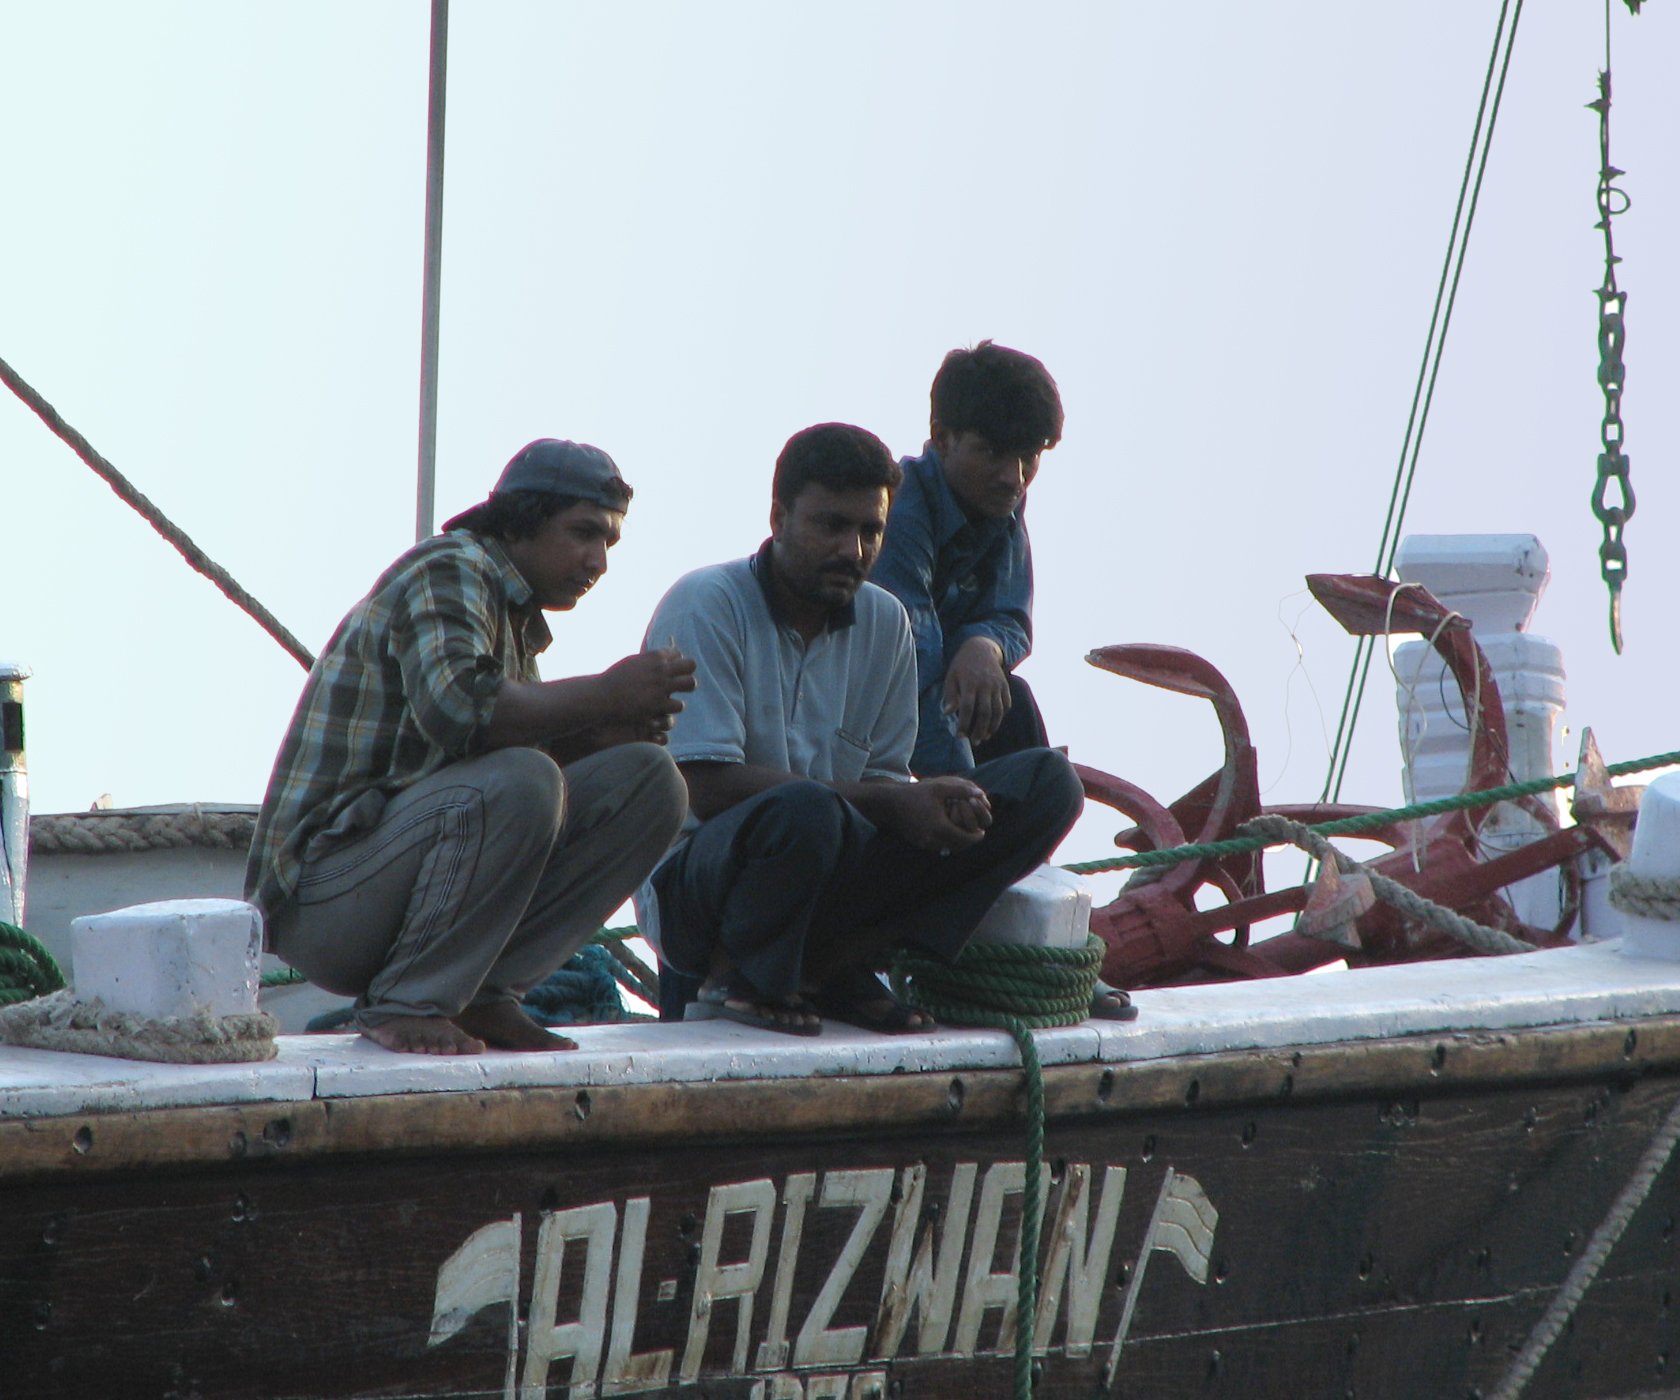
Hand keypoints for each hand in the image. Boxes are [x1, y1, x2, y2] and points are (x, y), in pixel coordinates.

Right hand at [599, 647, 696, 738]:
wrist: (602, 698)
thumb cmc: (615, 680)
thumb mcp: (633, 662)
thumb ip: (649, 659)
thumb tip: (666, 653)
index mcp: (654, 656)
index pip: (677, 654)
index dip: (675, 662)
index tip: (670, 670)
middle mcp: (661, 669)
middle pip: (690, 665)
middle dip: (687, 673)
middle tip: (682, 683)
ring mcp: (661, 687)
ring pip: (690, 684)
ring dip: (682, 691)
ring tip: (673, 698)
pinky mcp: (659, 705)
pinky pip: (679, 704)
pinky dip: (672, 707)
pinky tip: (665, 709)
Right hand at [877, 776, 991, 854]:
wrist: (890, 803)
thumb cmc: (915, 793)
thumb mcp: (939, 787)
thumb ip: (961, 790)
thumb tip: (980, 793)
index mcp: (939, 826)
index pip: (964, 839)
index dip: (976, 836)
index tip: (982, 831)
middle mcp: (932, 839)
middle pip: (958, 847)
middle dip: (969, 841)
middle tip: (976, 833)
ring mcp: (925, 843)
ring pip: (949, 848)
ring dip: (958, 843)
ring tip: (965, 833)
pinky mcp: (919, 843)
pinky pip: (939, 847)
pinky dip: (947, 842)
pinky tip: (950, 832)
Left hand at [942, 637, 1010, 743]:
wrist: (981, 647)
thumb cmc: (962, 665)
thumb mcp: (951, 676)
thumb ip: (950, 695)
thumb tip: (947, 713)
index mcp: (969, 682)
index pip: (967, 708)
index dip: (964, 723)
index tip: (959, 736)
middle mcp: (985, 684)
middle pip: (984, 712)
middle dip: (979, 730)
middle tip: (974, 742)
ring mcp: (997, 685)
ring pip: (997, 710)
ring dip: (992, 726)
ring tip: (985, 737)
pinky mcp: (1005, 685)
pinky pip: (1006, 704)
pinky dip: (1001, 716)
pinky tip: (994, 724)